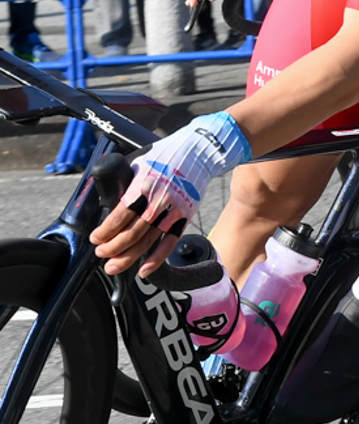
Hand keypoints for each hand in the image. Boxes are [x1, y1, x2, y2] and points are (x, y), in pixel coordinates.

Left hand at [90, 112, 251, 275]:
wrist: (198, 152)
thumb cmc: (165, 155)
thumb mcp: (137, 163)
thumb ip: (125, 184)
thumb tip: (110, 201)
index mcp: (141, 187)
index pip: (118, 217)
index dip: (104, 232)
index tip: (95, 240)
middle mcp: (157, 202)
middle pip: (130, 234)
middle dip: (112, 248)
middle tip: (101, 254)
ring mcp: (172, 211)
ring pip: (146, 242)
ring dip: (128, 258)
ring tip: (113, 267)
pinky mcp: (185, 217)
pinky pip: (169, 243)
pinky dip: (156, 259)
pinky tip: (144, 270)